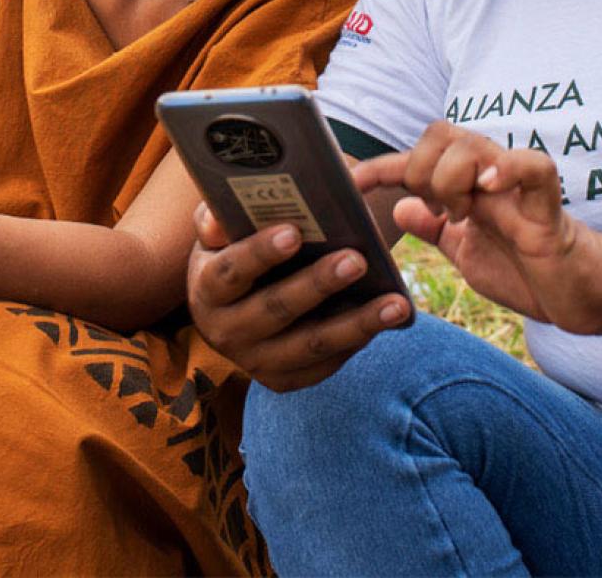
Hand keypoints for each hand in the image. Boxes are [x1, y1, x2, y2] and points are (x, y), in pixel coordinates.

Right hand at [186, 203, 411, 391]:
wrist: (229, 307)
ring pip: (310, 345)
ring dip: (356, 324)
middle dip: (319, 285)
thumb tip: (219, 220)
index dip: (260, 253)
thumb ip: (214, 220)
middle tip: (357, 260)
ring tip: (396, 303)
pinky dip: (356, 342)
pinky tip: (386, 320)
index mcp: (206, 290)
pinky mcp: (282, 380)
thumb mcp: (216, 234)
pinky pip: (324, 364)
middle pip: (276, 310)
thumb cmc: (230, 253)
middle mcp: (225, 333)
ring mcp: (255, 362)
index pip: (231, 272)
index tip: (294, 233)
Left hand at [354, 121, 601, 334]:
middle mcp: (487, 177)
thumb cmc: (526, 271)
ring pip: (472, 144)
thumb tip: (399, 207)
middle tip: (438, 211)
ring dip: (452, 177)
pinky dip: (507, 168)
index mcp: (465, 186)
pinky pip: (533, 166)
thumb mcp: (466, 254)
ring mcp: (516, 187)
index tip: (351, 184)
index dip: (380, 167)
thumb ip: (435, 230)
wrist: (581, 296)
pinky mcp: (547, 206)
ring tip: (462, 213)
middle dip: (421, 170)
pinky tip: (488, 187)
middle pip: (439, 134)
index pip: (415, 160)